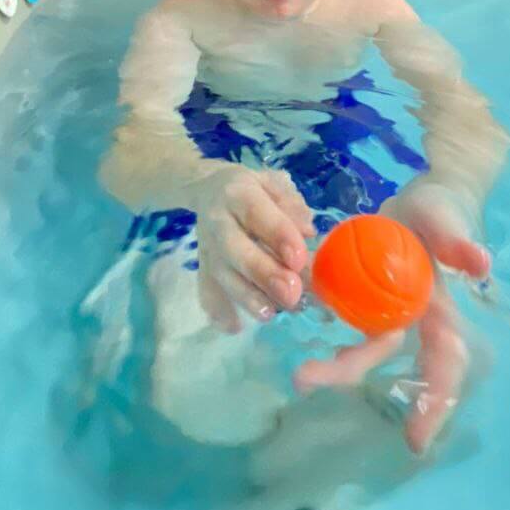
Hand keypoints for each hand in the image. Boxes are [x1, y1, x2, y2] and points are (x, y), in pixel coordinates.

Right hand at [189, 165, 315, 333]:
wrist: (207, 189)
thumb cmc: (253, 189)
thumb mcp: (273, 182)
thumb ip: (291, 204)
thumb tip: (307, 231)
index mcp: (238, 193)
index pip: (257, 214)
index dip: (278, 236)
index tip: (300, 258)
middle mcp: (217, 220)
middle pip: (235, 249)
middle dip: (263, 273)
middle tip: (292, 293)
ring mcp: (207, 246)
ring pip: (222, 274)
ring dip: (246, 296)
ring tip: (270, 313)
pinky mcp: (202, 266)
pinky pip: (206, 289)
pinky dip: (217, 309)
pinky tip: (233, 327)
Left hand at [293, 181, 487, 452]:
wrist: (425, 194)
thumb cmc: (443, 210)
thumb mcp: (447, 221)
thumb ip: (459, 243)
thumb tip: (482, 264)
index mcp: (437, 311)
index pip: (443, 364)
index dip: (434, 402)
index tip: (414, 442)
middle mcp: (410, 317)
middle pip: (380, 355)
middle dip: (345, 372)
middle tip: (302, 378)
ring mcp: (383, 306)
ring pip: (355, 341)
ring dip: (328, 359)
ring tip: (297, 368)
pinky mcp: (362, 290)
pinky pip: (340, 313)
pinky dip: (318, 316)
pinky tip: (292, 313)